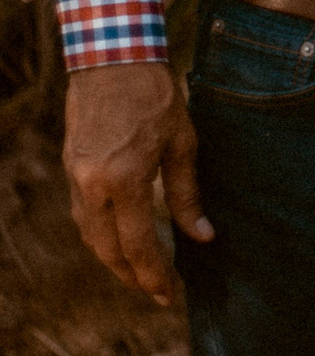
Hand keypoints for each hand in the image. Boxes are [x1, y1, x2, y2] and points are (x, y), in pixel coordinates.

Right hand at [63, 61, 211, 304]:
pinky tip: (120, 240)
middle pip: (107, 249)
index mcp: (124, 180)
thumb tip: (202, 237)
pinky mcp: (71, 169)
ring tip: (142, 273)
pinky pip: (84, 215)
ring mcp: (76, 178)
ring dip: (113, 259)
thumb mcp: (183, 143)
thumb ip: (188, 194)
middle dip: (131, 276)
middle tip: (157, 293)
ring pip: (90, 235)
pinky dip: (101, 234)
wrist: (112, 61)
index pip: (137, 245)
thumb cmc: (156, 97)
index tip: (168, 295)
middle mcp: (92, 186)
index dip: (153, 274)